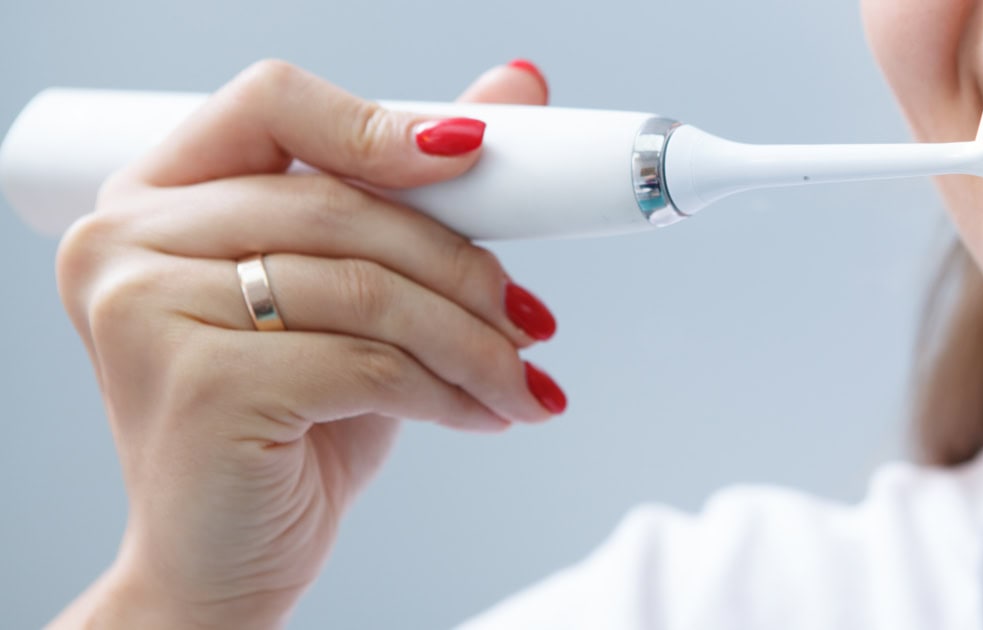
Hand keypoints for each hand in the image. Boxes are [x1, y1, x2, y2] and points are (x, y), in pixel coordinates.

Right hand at [48, 59, 559, 628]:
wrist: (219, 565)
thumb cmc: (284, 425)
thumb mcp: (350, 298)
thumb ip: (412, 192)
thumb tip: (517, 85)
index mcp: (153, 196)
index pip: (273, 103)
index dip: (380, 123)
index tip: (473, 158)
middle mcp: (125, 242)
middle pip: (340, 205)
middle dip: (460, 266)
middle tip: (530, 318)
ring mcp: (148, 311)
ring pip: (365, 290)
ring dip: (472, 342)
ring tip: (522, 380)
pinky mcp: (198, 386)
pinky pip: (367, 364)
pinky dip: (447, 392)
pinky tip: (484, 415)